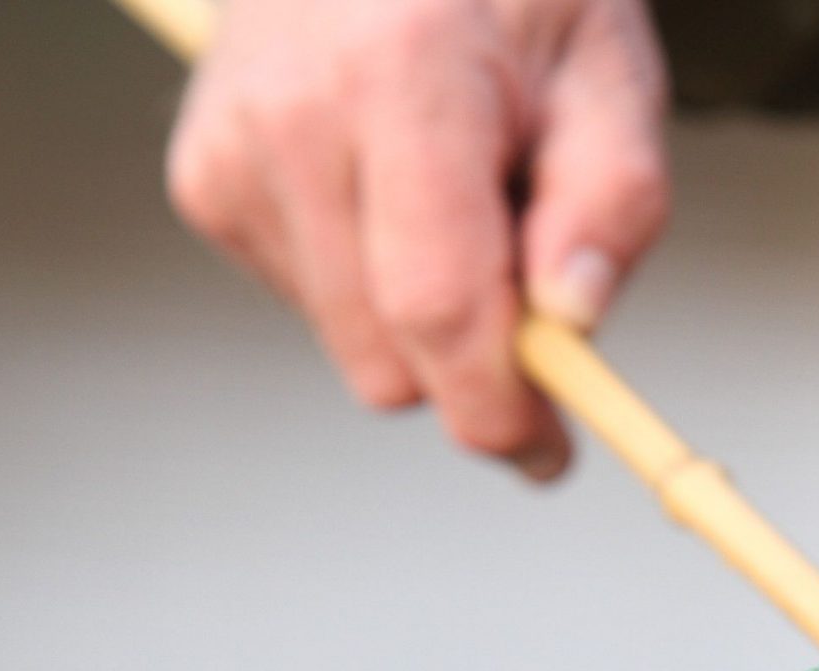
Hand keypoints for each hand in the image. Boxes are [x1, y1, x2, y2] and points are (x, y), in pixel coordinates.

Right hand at [167, 0, 669, 478]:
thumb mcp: (608, 70)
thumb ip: (614, 201)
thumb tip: (573, 323)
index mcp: (405, 79)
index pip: (438, 306)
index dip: (500, 410)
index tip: (551, 452)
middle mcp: (295, 117)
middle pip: (389, 358)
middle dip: (477, 372)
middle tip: (540, 312)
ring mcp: (233, 152)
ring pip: (355, 349)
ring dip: (426, 324)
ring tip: (463, 206)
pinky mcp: (204, 181)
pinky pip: (314, 305)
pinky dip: (374, 285)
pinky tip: (395, 194)